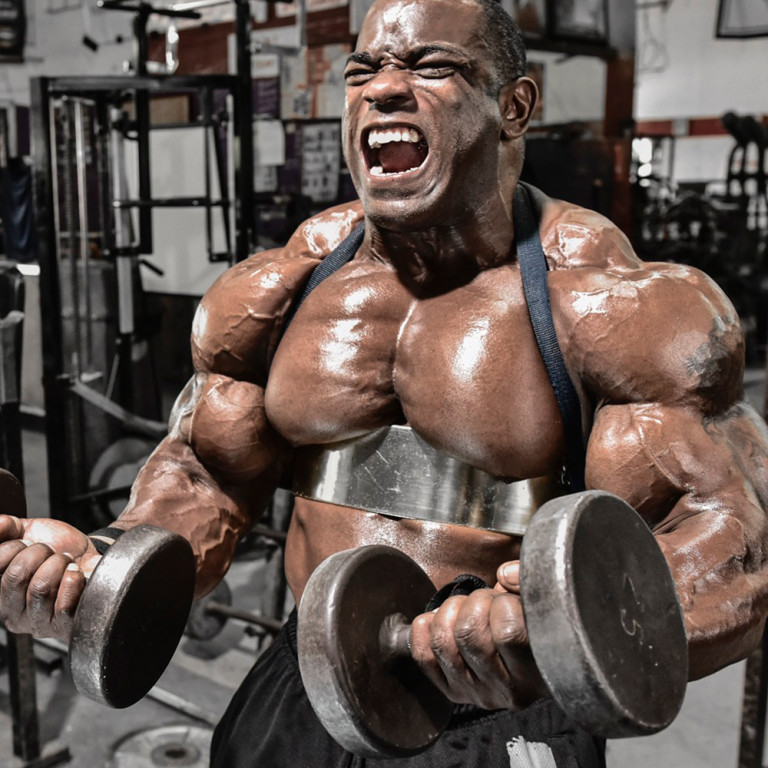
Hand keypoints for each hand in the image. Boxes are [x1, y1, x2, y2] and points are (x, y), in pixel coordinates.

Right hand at [0, 516, 100, 640]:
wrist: (91, 555)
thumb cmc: (58, 547)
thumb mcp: (27, 531)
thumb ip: (7, 528)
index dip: (13, 547)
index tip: (28, 542)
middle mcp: (12, 614)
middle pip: (15, 577)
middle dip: (38, 552)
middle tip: (50, 551)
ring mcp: (38, 624)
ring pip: (40, 588)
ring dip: (58, 563)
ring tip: (66, 561)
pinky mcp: (64, 627)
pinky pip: (63, 606)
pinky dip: (72, 579)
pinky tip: (75, 573)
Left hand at [408, 560, 546, 709]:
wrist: (540, 659)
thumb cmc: (542, 625)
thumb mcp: (545, 603)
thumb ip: (529, 581)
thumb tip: (503, 574)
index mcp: (538, 670)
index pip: (508, 632)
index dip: (503, 603)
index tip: (510, 600)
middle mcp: (507, 690)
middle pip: (468, 633)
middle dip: (474, 602)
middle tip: (488, 601)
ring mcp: (477, 693)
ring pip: (441, 642)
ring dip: (449, 612)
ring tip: (468, 608)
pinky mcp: (453, 692)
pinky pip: (423, 655)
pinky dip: (426, 627)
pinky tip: (444, 619)